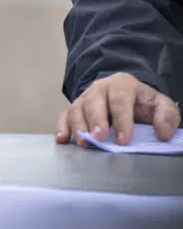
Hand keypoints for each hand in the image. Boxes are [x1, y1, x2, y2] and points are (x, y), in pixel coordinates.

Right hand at [56, 72, 179, 145]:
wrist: (127, 96)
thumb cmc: (143, 103)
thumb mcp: (161, 105)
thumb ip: (167, 116)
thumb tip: (163, 133)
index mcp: (122, 85)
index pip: (120, 100)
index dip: (121, 121)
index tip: (124, 141)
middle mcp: (100, 89)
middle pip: (93, 102)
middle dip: (95, 121)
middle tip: (98, 138)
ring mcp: (85, 98)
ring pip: (76, 109)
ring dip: (78, 126)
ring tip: (83, 142)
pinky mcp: (76, 108)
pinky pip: (64, 115)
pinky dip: (62, 127)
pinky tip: (63, 139)